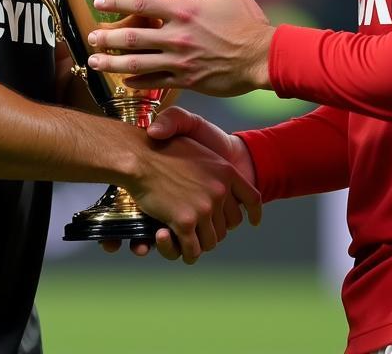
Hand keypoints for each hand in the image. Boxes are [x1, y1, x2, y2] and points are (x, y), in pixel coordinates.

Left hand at [88, 0, 274, 95]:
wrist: (264, 57)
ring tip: (93, 62)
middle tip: (89, 37)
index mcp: (184, 11)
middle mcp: (178, 37)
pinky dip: (137, 82)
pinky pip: (156, 82)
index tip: (99, 0)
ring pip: (138, 64)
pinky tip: (124, 82)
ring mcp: (181, 61)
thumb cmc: (248, 21)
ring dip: (112, 63)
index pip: (142, 4)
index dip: (117, 1)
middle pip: (133, 38)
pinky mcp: (188, 80)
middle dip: (107, 38)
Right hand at [102, 108, 257, 258]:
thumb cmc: (162, 144)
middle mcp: (220, 190)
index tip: (252, 221)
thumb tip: (224, 191)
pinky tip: (176, 244)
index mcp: (226, 171)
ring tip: (185, 235)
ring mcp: (204, 208)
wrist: (139, 153)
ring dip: (198, 242)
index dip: (252, 213)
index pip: (252, 199)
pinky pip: (192, 250)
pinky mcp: (185, 222)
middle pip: (228, 225)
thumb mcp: (197, 139)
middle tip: (197, 224)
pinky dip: (185, 252)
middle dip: (214, 228)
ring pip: (211, 241)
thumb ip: (213, 162)